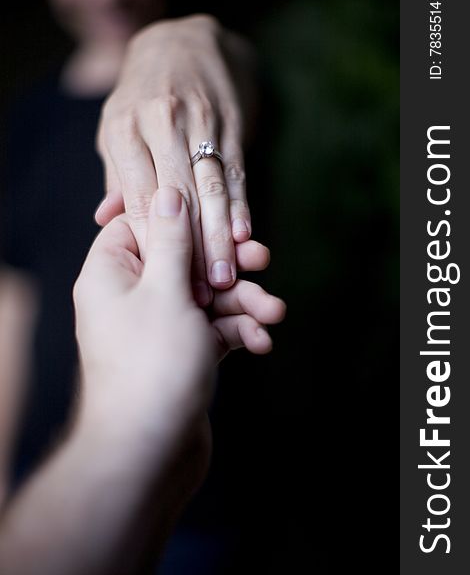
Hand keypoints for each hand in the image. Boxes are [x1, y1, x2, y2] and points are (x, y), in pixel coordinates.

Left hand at [75, 187, 284, 449]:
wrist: (149, 452)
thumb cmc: (151, 365)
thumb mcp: (166, 290)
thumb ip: (172, 241)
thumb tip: (168, 192)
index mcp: (112, 273)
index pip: (145, 225)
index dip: (183, 218)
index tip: (218, 218)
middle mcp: (132, 296)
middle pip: (186, 262)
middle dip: (228, 267)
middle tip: (263, 260)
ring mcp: (159, 326)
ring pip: (207, 298)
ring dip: (243, 305)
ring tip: (275, 313)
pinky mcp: (183, 353)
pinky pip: (213, 331)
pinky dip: (237, 333)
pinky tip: (261, 343)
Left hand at [95, 14, 256, 304]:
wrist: (186, 41)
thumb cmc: (142, 95)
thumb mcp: (117, 128)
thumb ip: (117, 176)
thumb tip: (106, 219)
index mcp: (125, 131)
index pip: (140, 199)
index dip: (154, 244)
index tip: (164, 283)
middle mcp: (162, 126)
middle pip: (177, 200)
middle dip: (190, 249)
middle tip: (202, 291)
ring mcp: (200, 124)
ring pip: (211, 190)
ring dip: (219, 237)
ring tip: (226, 275)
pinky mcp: (230, 126)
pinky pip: (236, 172)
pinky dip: (241, 206)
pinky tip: (246, 235)